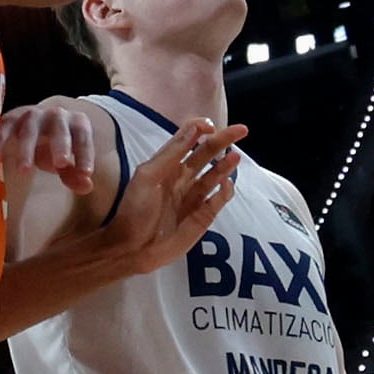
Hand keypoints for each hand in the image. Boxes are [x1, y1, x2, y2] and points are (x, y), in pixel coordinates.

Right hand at [0, 99, 100, 182]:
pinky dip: (2, 136)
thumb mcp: (67, 160)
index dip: (85, 155)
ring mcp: (33, 114)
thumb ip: (75, 174)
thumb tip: (87, 186)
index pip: (84, 139)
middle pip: (60, 129)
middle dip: (61, 146)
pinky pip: (7, 124)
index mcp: (77, 123)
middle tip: (61, 164)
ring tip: (25, 170)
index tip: (87, 173)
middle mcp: (57, 115)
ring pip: (31, 129)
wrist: (37, 122)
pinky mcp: (12, 117)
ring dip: (27, 149)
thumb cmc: (56, 146)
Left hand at [102, 116, 246, 274]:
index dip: (201, 129)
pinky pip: (219, 199)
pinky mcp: (203, 216)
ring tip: (236, 156)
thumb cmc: (135, 210)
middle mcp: (183, 177)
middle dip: (224, 140)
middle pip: (207, 154)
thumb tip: (195, 128)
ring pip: (216, 175)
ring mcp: (194, 197)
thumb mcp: (148, 176)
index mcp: (168, 164)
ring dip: (226, 164)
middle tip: (242, 129)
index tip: (211, 125)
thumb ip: (173, 153)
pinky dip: (225, 191)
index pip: (189, 139)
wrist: (132, 248)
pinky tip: (226, 184)